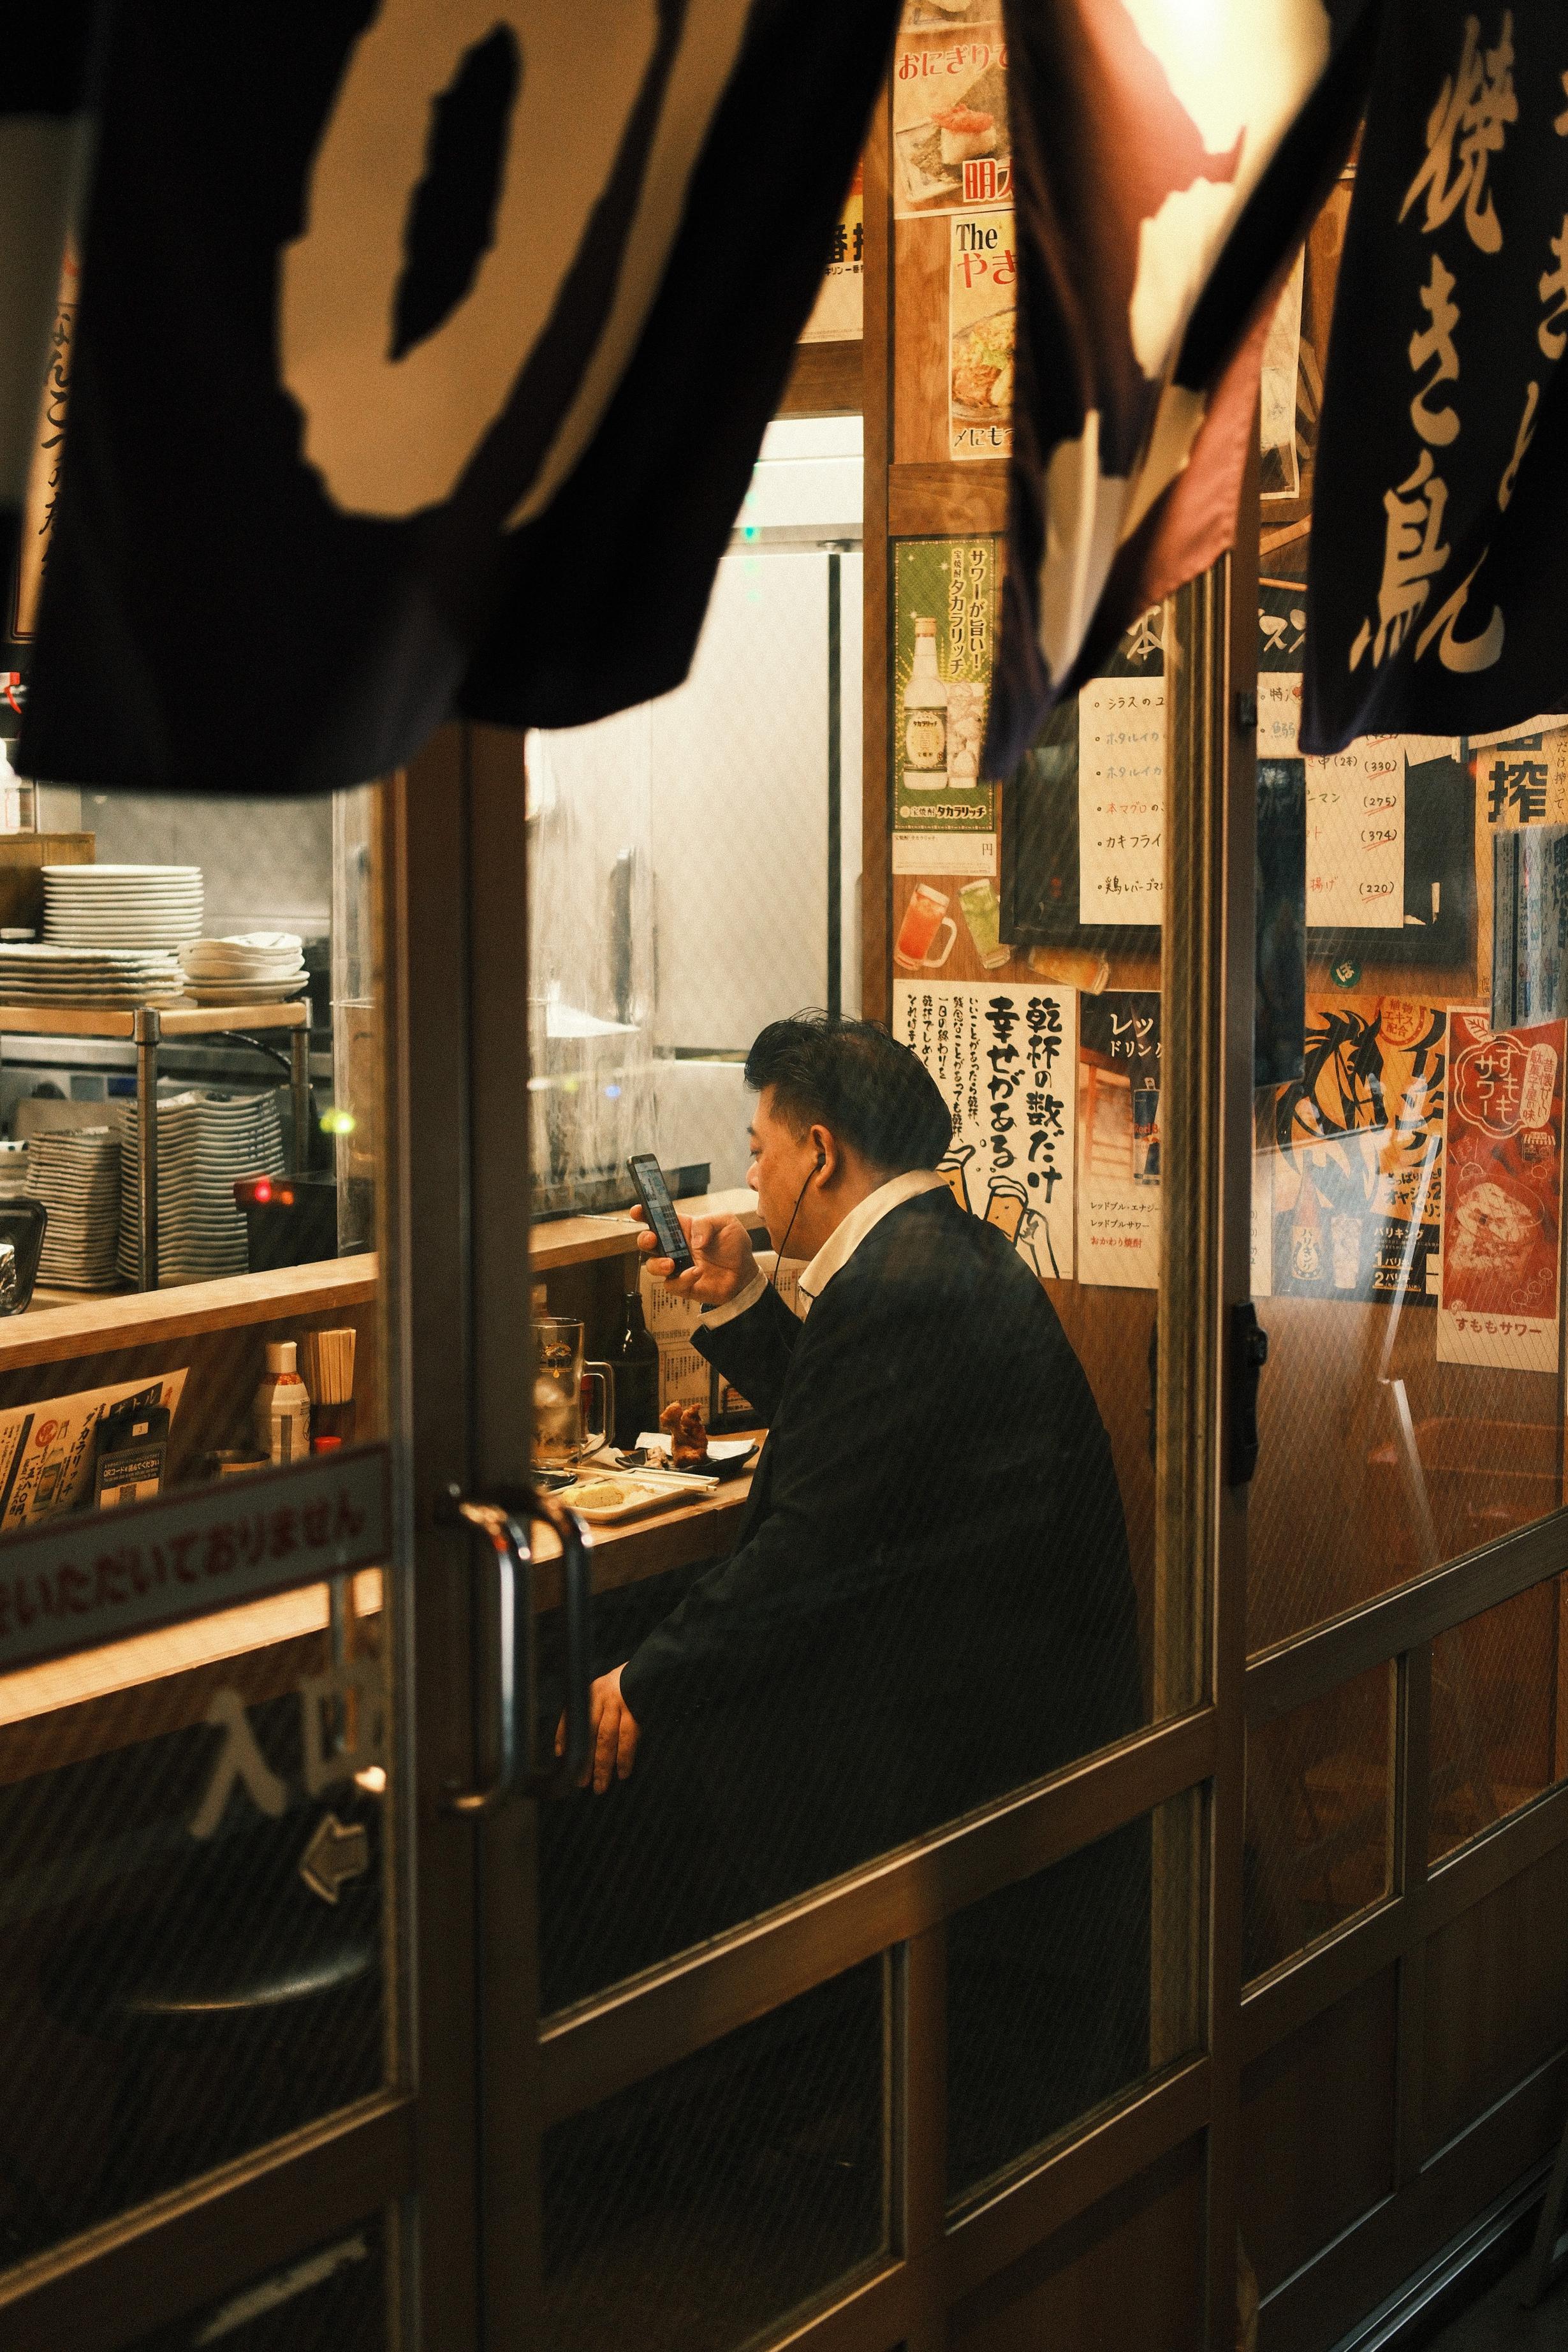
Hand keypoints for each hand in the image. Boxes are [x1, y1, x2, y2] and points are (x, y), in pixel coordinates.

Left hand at [557, 1664, 639, 1792]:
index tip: (560, 1755)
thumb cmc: (626, 1684)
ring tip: (600, 1785)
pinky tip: (623, 1772)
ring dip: (603, 1765)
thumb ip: (591, 1710)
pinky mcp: (636, 1711)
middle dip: (584, 1760)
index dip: (564, 1736)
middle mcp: (602, 1697)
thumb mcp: (605, 1690)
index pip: (571, 1716)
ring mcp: (619, 1703)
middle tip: (581, 1782)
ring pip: (607, 1739)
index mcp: (591, 1692)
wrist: (653, 1669)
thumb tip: (571, 1743)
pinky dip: (625, 1757)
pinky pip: (629, 1739)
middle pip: (589, 1733)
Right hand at [629, 1205, 758, 1306]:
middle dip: (644, 1239)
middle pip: (647, 1242)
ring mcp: (677, 1266)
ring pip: (652, 1265)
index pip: (658, 1218)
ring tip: (671, 1264)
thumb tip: (694, 1240)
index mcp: (682, 1228)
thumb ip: (707, 1223)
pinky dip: (682, 1279)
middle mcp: (675, 1247)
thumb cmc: (734, 1245)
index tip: (637, 1211)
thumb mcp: (726, 1223)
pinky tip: (697, 1273)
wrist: (745, 1273)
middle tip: (652, 1239)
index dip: (644, 1213)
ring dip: (658, 1264)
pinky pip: (672, 1285)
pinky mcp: (683, 1285)